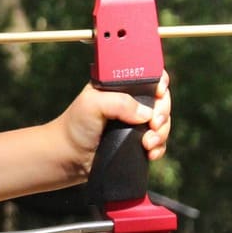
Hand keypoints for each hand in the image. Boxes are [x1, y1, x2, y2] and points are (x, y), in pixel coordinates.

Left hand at [57, 72, 171, 176]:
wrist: (68, 157)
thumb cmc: (75, 126)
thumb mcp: (92, 104)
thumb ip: (119, 102)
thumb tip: (147, 114)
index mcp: (119, 86)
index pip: (149, 75)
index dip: (160, 82)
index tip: (159, 93)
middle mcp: (130, 101)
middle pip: (161, 100)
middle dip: (163, 112)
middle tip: (153, 123)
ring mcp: (135, 122)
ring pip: (163, 122)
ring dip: (161, 132)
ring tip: (147, 143)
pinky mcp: (137, 141)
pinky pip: (159, 141)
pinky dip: (159, 147)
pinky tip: (150, 153)